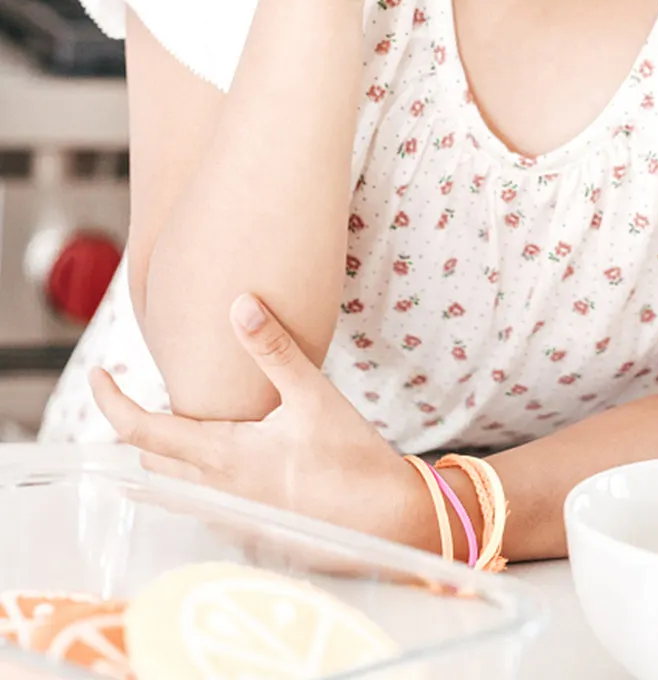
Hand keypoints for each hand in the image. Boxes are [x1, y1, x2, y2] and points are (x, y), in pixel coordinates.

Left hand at [91, 294, 423, 546]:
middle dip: (145, 424)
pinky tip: (237, 455)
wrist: (384, 519)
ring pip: (174, 483)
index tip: (100, 374)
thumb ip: (274, 349)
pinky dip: (199, 473)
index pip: (144, 431)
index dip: (111, 403)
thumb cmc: (351, 457)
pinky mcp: (248, 528)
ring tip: (199, 419)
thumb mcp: (315, 395)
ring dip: (171, 450)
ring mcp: (229, 516)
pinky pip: (201, 500)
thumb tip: (241, 303)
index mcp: (223, 456)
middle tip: (164, 391)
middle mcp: (214, 491)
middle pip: (151, 459)